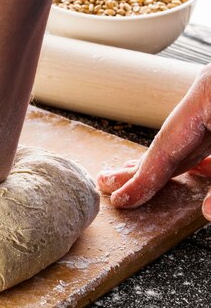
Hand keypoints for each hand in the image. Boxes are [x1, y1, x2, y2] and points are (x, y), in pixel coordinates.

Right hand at [97, 64, 210, 220]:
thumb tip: (208, 212)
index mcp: (207, 95)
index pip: (166, 146)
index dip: (142, 178)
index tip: (121, 198)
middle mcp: (207, 98)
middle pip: (169, 141)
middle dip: (140, 167)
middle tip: (107, 183)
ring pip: (187, 140)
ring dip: (163, 164)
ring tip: (132, 177)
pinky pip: (207, 138)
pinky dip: (196, 156)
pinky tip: (192, 171)